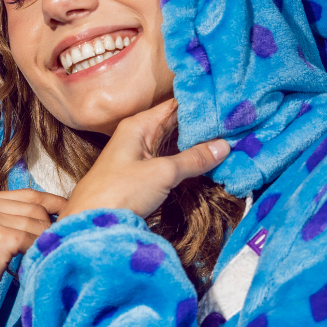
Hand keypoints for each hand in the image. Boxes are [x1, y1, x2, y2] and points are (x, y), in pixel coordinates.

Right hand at [0, 189, 65, 326]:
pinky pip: (34, 240)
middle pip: (34, 207)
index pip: (23, 194)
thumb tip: (45, 215)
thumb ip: (1, 222)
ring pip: (38, 223)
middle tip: (58, 246)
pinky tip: (36, 267)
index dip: (50, 203)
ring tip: (44, 260)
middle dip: (50, 226)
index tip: (67, 212)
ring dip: (45, 243)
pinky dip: (39, 253)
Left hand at [58, 99, 228, 220]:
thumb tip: (224, 146)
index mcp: (139, 125)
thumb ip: (194, 158)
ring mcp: (140, 156)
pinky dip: (188, 160)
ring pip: (174, 144)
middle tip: (236, 123)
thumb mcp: (162, 173)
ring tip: (231, 138)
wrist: (90, 223)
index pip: (176, 105)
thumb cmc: (119, 192)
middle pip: (177, 124)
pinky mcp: (143, 176)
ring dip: (197, 144)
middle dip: (203, 125)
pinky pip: (170, 161)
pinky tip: (209, 160)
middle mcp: (139, 136)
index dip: (201, 104)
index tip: (229, 103)